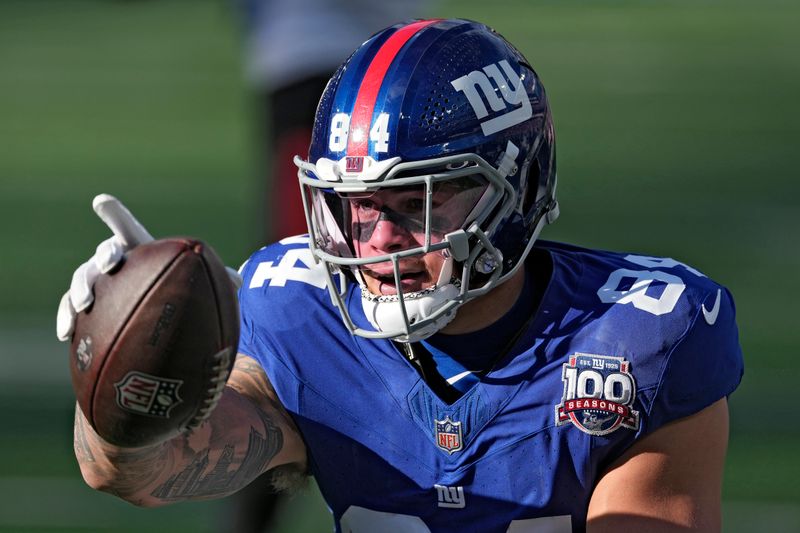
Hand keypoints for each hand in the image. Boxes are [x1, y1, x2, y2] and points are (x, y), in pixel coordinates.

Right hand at [56, 194, 242, 340]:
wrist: (151, 310)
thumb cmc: (175, 289)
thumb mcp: (195, 283)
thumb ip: (214, 279)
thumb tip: (239, 282)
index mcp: (136, 249)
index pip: (126, 229)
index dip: (114, 215)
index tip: (101, 201)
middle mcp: (112, 261)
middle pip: (103, 252)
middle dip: (104, 256)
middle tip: (109, 264)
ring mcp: (96, 282)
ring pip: (82, 279)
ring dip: (80, 288)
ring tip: (84, 304)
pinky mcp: (85, 307)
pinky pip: (71, 310)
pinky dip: (67, 319)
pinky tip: (66, 334)